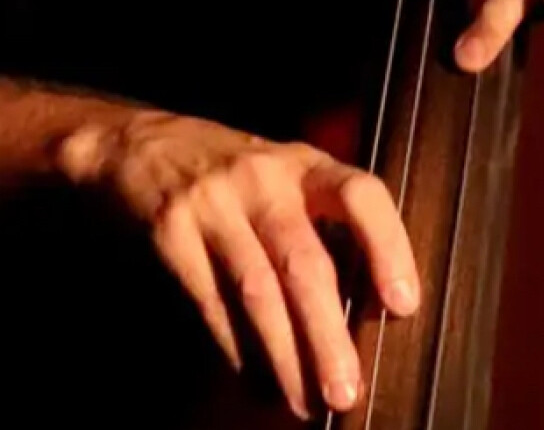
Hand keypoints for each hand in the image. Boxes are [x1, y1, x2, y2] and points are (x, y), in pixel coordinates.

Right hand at [59, 111, 418, 420]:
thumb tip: (370, 309)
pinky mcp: (172, 231)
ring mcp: (214, 202)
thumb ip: (322, 222)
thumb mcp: (284, 175)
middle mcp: (264, 178)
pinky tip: (257, 379)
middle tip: (347, 391)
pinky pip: (212, 301)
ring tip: (305, 403)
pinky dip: (238, 349)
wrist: (140, 141)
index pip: (359, 195)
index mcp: (303, 163)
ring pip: (257, 289)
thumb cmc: (234, 172)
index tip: (403, 304)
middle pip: (304, 261)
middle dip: (327, 334)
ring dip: (285, 355)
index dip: (387, 245)